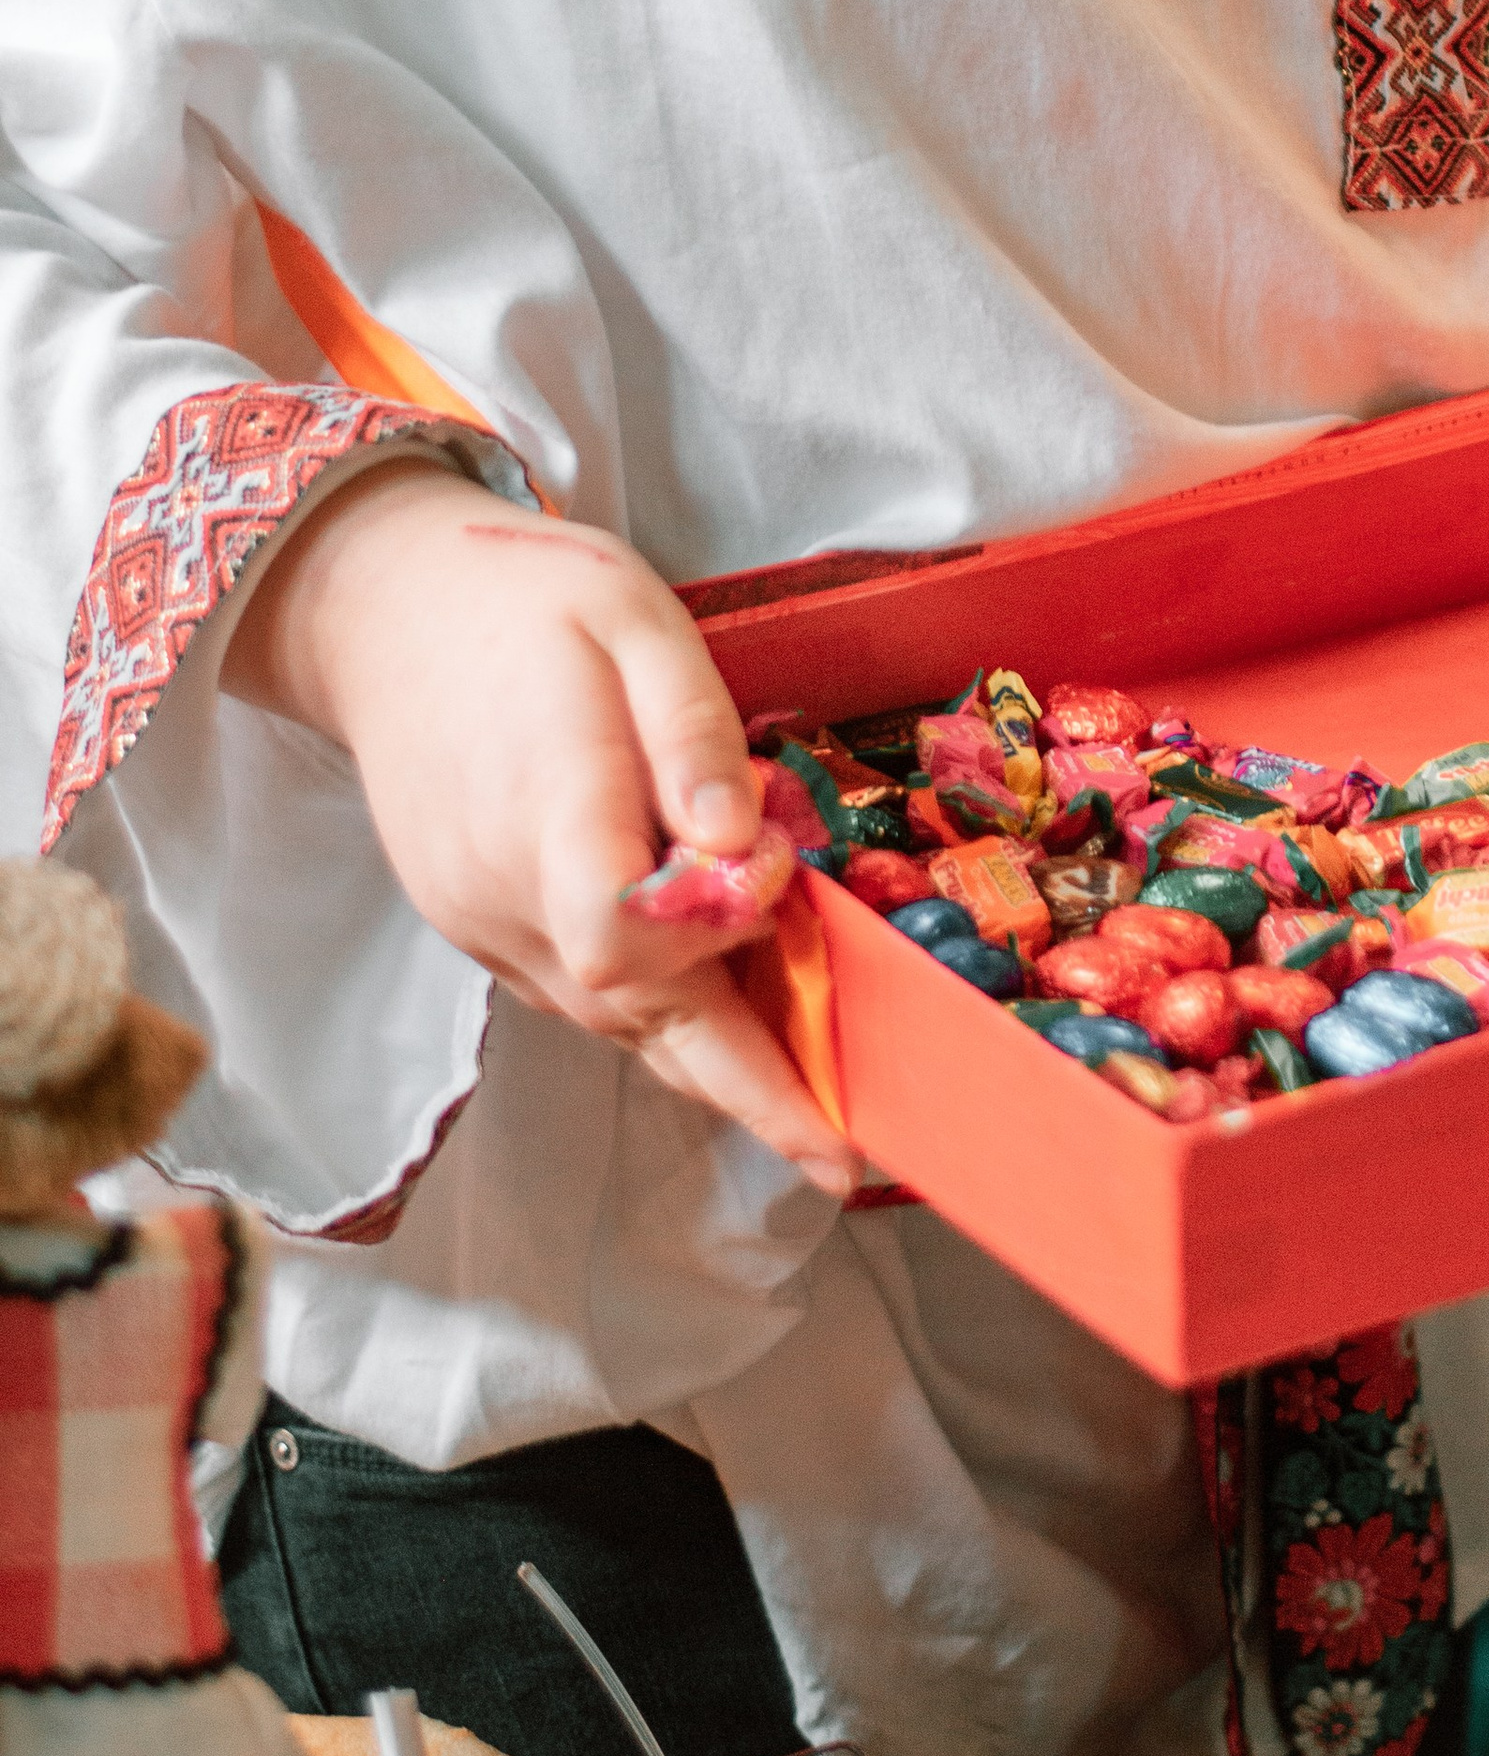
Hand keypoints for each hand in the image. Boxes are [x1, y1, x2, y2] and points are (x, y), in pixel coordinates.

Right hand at [224, 462, 855, 1198]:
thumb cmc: (525, 600)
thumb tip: (739, 837)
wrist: (383, 610)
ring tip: (805, 1109)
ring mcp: (480, 920)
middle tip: (838, 1154)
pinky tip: (715, 1018)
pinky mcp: (472, 922)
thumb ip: (689, 728)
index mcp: (548, 808)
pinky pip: (574, 992)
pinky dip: (650, 1015)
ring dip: (703, 1063)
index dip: (713, 948)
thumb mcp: (631, 618)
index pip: (623, 936)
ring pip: (605, 1018)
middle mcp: (504, 891)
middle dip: (743, 1089)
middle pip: (629, 1016)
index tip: (784, 892)